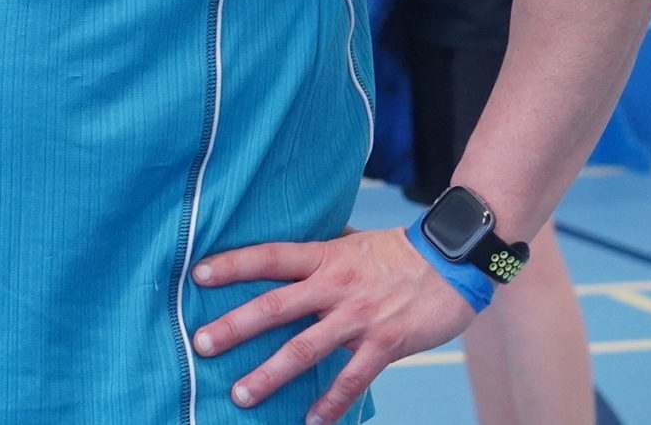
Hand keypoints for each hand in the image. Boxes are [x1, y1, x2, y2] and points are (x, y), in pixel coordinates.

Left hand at [191, 225, 474, 421]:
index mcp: (323, 258)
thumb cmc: (397, 252)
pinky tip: (312, 421)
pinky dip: (333, 402)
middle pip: (274, 307)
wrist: (454, 261)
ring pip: (305, 349)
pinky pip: (353, 379)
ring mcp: (358, 318)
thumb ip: (319, 255)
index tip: (196, 274)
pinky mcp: (385, 344)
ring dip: (270, 374)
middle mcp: (334, 287)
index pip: (267, 257)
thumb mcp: (351, 243)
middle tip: (201, 344)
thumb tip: (283, 259)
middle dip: (235, 326)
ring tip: (240, 394)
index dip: (232, 264)